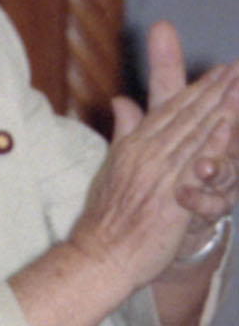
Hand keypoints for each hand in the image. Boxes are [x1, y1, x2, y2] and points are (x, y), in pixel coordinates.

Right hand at [71, 33, 238, 285]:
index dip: (198, 88)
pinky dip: (212, 145)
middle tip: (238, 68)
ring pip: (194, 135)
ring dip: (220, 108)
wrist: (99, 258)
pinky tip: (227, 127)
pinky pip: (196, 168)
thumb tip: (121, 100)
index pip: (170, 110)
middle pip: (187, 116)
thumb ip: (123, 132)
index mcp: (132, 147)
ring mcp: (158, 176)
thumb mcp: (110, 168)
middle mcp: (145, 155)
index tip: (220, 71)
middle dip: (215, 89)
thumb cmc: (105, 221)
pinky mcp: (170, 199)